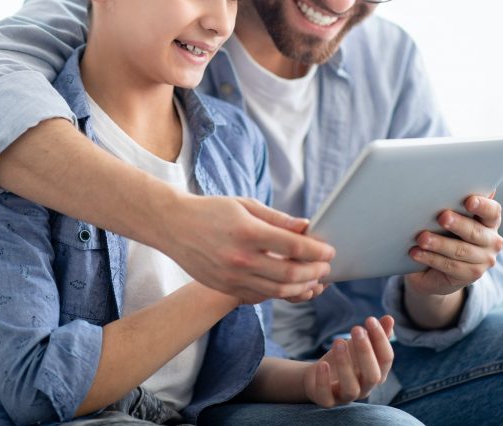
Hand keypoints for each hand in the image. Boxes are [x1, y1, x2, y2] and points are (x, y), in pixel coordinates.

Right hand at [167, 195, 333, 303]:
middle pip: (289, 275)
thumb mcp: (246, 205)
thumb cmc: (212, 210)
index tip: (329, 251)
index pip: (293, 247)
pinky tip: (291, 286)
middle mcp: (240, 258)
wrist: (174, 226)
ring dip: (301, 287)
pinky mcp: (225, 288)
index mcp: (248, 232)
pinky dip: (280, 293)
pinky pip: (260, 296)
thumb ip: (278, 219)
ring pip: (277, 291)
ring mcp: (232, 277)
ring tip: (313, 280)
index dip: (316, 251)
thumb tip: (307, 228)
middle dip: (314, 272)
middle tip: (325, 267)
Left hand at [303, 316, 394, 406]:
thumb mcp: (358, 344)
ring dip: (345, 364)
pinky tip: (322, 364)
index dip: (381, 340)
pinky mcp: (327, 401)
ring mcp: (346, 397)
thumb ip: (374, 334)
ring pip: (351, 388)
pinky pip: (326, 397)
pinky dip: (324, 381)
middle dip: (365, 352)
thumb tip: (390, 318)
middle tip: (356, 328)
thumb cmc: (345, 358)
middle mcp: (365, 388)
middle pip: (373, 376)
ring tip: (338, 341)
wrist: (318, 373)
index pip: (386, 360)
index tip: (370, 319)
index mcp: (377, 373)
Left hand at [406, 192, 502, 296]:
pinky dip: (431, 258)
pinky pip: (449, 266)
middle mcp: (491, 241)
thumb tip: (450, 179)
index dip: (483, 206)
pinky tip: (416, 253)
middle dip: (457, 224)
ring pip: (460, 250)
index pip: (492, 212)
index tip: (468, 200)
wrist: (435, 270)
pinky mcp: (470, 276)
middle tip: (441, 217)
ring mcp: (483, 261)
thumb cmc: (443, 233)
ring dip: (439, 243)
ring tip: (421, 238)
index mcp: (489, 221)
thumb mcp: (449, 218)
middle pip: (475, 232)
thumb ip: (454, 202)